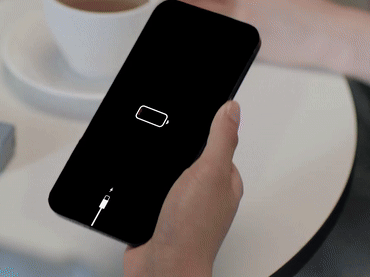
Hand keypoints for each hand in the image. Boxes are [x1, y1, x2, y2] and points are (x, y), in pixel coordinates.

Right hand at [124, 100, 242, 276]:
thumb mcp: (209, 172)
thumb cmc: (192, 231)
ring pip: (167, 174)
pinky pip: (149, 192)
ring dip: (156, 169)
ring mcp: (180, 205)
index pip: (218, 144)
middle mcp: (204, 194)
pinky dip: (140, 186)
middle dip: (175, 148)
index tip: (196, 110)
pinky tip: (137, 183)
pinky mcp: (157, 215)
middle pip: (190, 157)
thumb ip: (221, 139)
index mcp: (223, 181)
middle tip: (165, 138)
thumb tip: (232, 108)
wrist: (161, 267)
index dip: (206, 127)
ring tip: (151, 160)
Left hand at [176, 0, 345, 68]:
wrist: (330, 32)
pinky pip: (210, 28)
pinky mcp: (242, 27)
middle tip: (171, 18)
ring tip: (173, 29)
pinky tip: (190, 39)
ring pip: (198, 10)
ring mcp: (240, 6)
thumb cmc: (305, 16)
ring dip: (186, 20)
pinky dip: (198, 33)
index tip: (180, 3)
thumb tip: (218, 3)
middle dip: (184, 7)